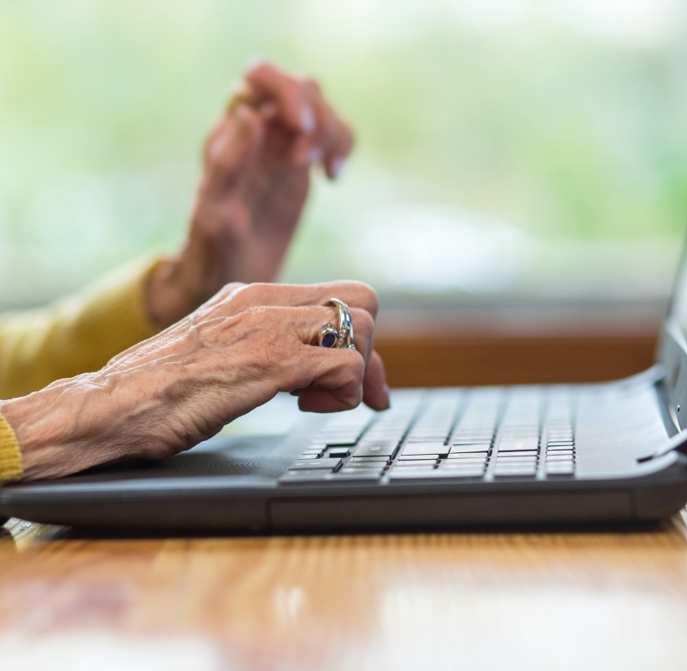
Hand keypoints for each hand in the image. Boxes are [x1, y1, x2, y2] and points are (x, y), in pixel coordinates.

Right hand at [0, 281, 387, 480]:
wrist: (108, 406)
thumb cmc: (156, 391)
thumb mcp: (218, 351)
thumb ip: (260, 345)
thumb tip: (305, 370)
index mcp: (252, 295)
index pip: (336, 295)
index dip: (357, 339)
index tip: (358, 381)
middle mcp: (264, 300)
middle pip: (362, 300)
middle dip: (369, 351)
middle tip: (356, 393)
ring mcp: (269, 327)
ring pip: (362, 328)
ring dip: (356, 374)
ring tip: (315, 402)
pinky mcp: (271, 361)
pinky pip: (346, 366)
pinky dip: (344, 394)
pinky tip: (307, 409)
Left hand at [146, 60, 354, 327]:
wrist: (227, 282)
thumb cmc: (212, 254)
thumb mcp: (215, 215)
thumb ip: (228, 164)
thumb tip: (251, 113)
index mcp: (230, 133)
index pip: (260, 78)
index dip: (287, 92)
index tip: (300, 131)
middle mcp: (257, 132)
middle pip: (299, 87)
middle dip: (315, 116)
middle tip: (307, 163)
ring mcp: (280, 148)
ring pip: (320, 107)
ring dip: (333, 131)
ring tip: (326, 172)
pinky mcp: (300, 167)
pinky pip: (332, 135)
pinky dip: (343, 145)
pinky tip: (333, 177)